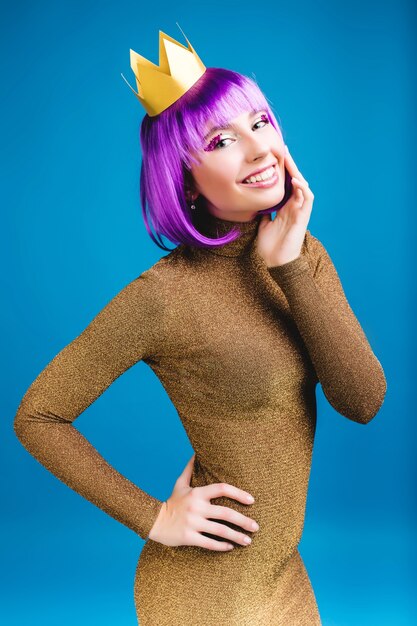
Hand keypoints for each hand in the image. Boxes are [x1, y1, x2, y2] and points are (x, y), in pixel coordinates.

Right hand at [148, 453, 258, 550]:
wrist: (154, 521)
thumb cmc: (172, 501)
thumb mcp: (180, 483)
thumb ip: (190, 468)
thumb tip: (196, 452)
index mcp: (197, 493)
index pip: (222, 489)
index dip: (238, 494)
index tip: (252, 500)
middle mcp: (196, 508)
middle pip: (226, 514)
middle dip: (243, 521)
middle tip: (256, 526)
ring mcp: (193, 523)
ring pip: (220, 531)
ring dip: (237, 536)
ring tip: (248, 541)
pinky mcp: (189, 537)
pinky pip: (209, 543)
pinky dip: (222, 546)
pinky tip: (230, 547)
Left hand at [256, 145, 313, 267]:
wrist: (276, 262)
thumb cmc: (270, 246)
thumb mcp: (262, 224)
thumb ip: (263, 212)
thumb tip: (254, 203)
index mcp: (285, 207)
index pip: (286, 184)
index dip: (282, 170)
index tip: (275, 155)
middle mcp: (294, 206)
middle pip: (295, 180)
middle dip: (290, 165)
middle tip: (283, 149)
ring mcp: (300, 211)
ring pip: (302, 186)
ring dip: (296, 172)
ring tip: (288, 159)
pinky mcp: (303, 217)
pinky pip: (307, 198)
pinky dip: (302, 188)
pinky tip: (295, 180)